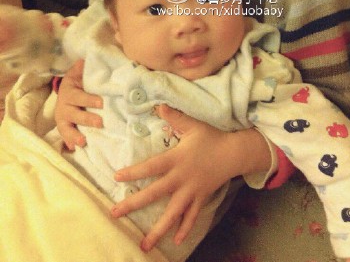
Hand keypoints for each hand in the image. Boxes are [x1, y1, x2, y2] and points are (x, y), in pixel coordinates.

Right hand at [54, 60, 102, 149]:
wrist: (67, 89)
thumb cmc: (79, 81)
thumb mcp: (80, 72)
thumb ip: (84, 67)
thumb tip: (87, 59)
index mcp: (69, 91)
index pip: (79, 96)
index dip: (89, 99)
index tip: (101, 103)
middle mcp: (64, 106)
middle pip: (74, 114)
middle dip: (86, 119)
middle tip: (100, 123)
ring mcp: (63, 118)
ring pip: (67, 127)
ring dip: (74, 135)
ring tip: (83, 142)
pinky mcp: (65, 127)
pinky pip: (65, 136)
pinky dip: (69, 143)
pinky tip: (74, 149)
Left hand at [111, 104, 270, 251]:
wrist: (234, 153)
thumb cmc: (211, 138)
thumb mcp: (193, 125)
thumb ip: (175, 117)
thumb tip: (158, 105)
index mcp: (177, 159)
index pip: (151, 166)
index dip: (134, 172)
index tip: (116, 177)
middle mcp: (181, 178)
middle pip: (155, 193)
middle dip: (133, 204)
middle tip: (114, 214)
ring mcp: (191, 192)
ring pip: (172, 214)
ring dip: (157, 230)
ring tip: (143, 246)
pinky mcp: (201, 198)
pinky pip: (191, 217)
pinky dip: (184, 229)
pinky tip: (175, 241)